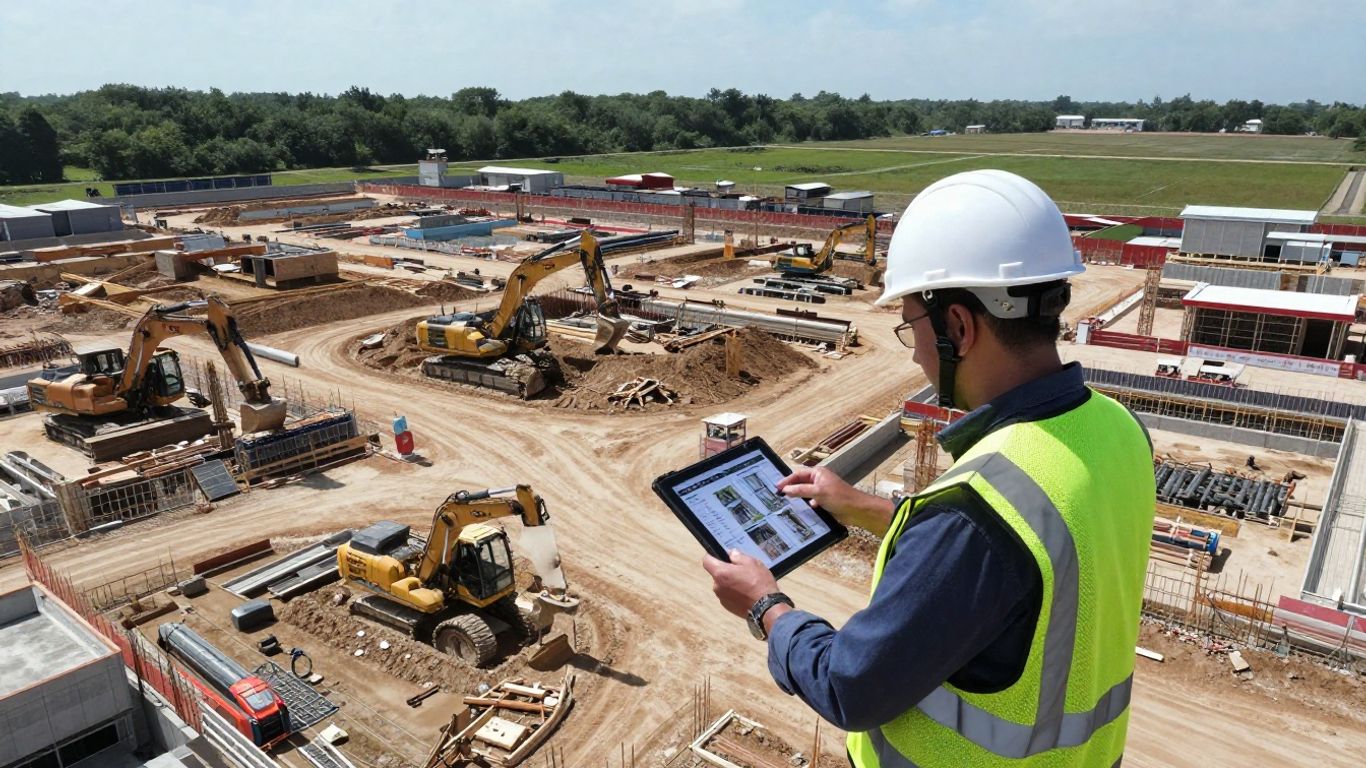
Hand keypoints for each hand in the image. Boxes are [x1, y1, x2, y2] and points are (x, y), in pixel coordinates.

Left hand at [702, 549, 778, 619]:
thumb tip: (731, 554)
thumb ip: (738, 556)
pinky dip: (734, 593)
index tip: (720, 556)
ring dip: (731, 583)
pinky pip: (728, 595)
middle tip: (741, 570)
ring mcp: (722, 598)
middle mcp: (717, 586)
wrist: (766, 607)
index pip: (707, 560)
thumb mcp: (751, 562)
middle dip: (726, 571)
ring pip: (723, 585)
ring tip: (746, 583)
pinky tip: (746, 592)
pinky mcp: (728, 607)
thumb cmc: (759, 583)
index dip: (712, 556)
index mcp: (720, 573)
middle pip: (716, 574)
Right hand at [777, 466, 893, 534]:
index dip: (787, 480)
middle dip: (790, 488)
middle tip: (778, 495)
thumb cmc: (839, 497)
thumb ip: (800, 490)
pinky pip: (810, 502)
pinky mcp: (824, 502)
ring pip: (804, 493)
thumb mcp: (817, 492)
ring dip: (797, 497)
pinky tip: (800, 510)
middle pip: (800, 483)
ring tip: (785, 503)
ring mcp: (821, 491)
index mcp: (818, 473)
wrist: (856, 510)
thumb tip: (785, 489)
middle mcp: (818, 480)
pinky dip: (805, 505)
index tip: (777, 487)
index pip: (798, 474)